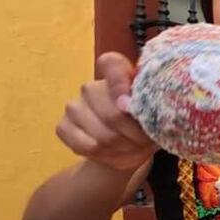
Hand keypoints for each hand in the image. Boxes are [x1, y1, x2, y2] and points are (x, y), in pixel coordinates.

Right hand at [56, 53, 156, 171]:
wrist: (126, 149)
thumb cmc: (144, 126)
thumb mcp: (156, 116)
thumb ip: (151, 107)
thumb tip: (135, 109)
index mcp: (117, 76)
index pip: (112, 64)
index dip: (120, 82)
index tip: (132, 103)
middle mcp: (91, 87)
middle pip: (113, 113)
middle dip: (134, 135)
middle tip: (144, 142)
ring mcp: (74, 106)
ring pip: (101, 134)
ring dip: (122, 148)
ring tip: (132, 147)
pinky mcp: (63, 126)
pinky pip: (86, 145)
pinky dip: (104, 155)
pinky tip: (113, 152)